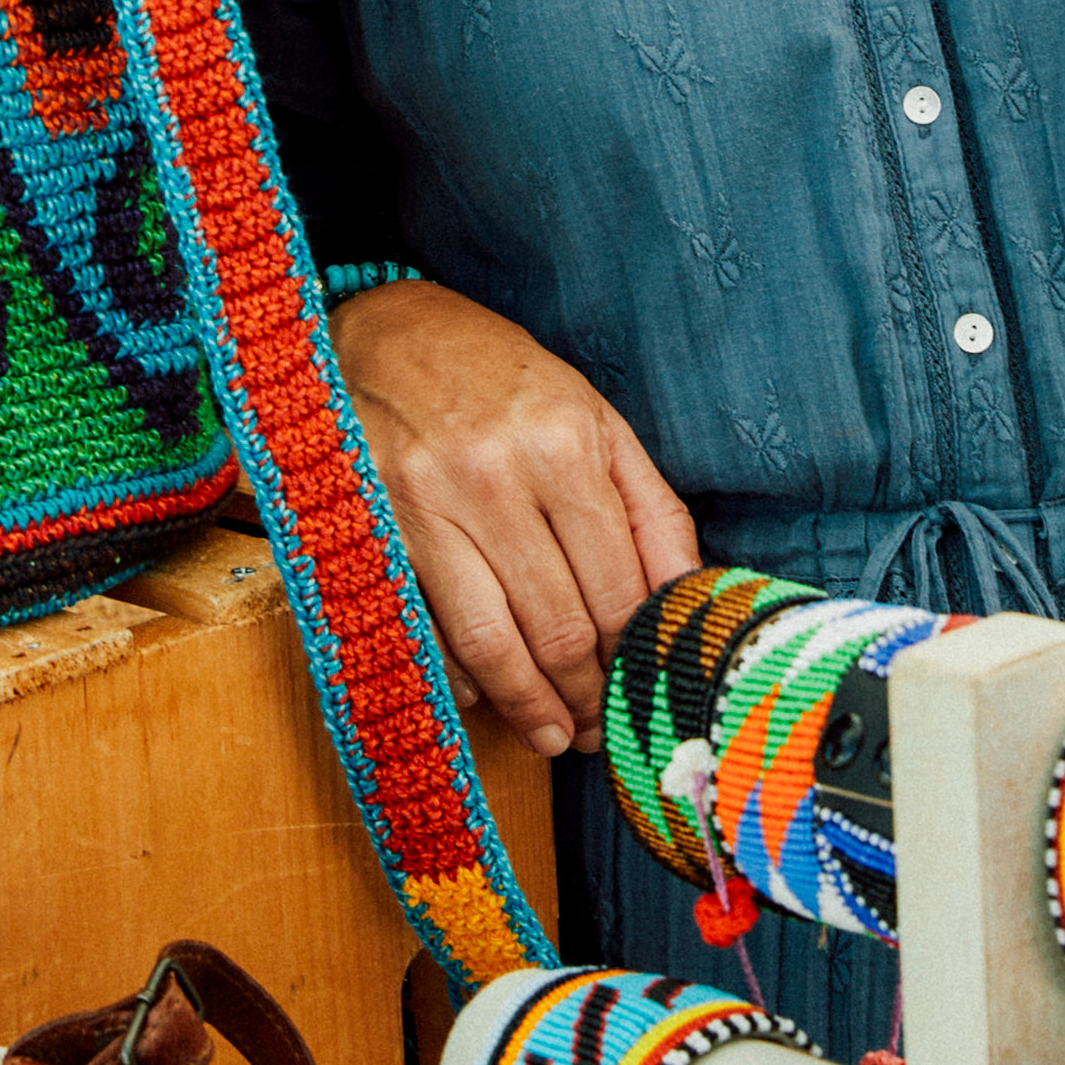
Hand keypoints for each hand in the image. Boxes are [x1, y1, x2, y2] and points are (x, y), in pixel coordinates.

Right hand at [335, 279, 695, 754]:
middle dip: (587, 694)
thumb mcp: (594, 418)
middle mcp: (497, 476)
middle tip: (600, 728)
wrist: (381, 329)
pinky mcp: (374, 528)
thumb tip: (690, 596)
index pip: (618, 588)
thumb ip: (648, 508)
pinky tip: (485, 699)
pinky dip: (456, 677)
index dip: (635, 657)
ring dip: (530, 706)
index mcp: (566, 444)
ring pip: (493, 641)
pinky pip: (425, 627)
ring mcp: (428, 504)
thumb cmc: (499, 378)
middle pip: (559, 625)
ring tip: (554, 736)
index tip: (643, 691)